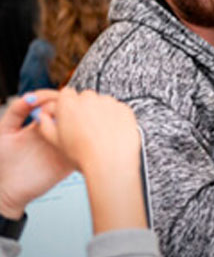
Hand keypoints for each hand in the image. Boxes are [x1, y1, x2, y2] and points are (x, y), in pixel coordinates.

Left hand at [0, 90, 72, 219]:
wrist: (8, 189)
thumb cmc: (4, 162)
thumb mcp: (4, 131)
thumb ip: (16, 111)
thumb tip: (30, 97)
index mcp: (43, 123)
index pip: (56, 103)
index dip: (52, 98)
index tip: (42, 103)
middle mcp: (56, 132)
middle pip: (71, 111)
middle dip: (66, 107)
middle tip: (53, 113)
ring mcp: (65, 144)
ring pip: (81, 126)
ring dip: (76, 120)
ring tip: (61, 124)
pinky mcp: (71, 158)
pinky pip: (83, 147)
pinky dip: (82, 139)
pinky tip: (70, 137)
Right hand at [36, 88, 146, 233]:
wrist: (109, 162)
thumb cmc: (82, 154)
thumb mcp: (55, 141)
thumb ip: (46, 124)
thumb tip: (44, 117)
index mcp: (68, 104)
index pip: (67, 94)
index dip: (68, 105)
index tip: (71, 115)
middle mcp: (89, 99)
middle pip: (86, 97)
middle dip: (85, 108)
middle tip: (86, 128)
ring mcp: (109, 102)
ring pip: (103, 103)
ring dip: (102, 113)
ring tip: (101, 134)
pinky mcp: (124, 108)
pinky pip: (118, 109)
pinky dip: (116, 118)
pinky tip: (113, 133)